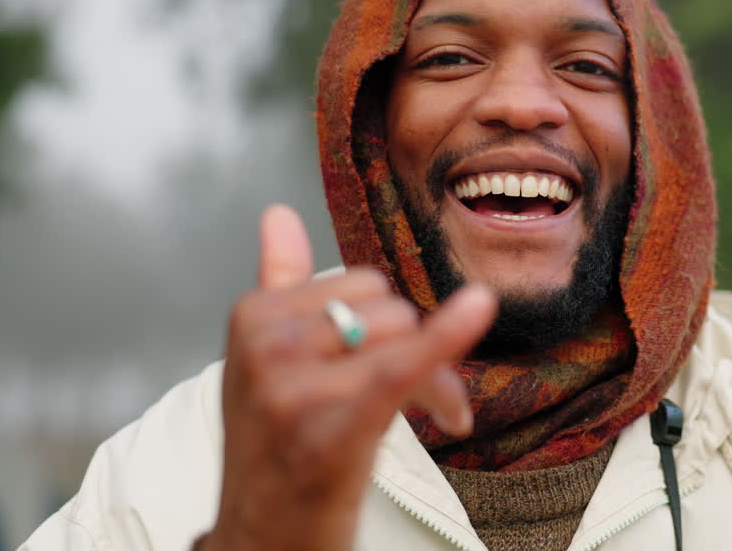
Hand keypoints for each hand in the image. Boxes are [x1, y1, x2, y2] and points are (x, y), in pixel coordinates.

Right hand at [202, 204, 495, 550]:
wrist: (264, 538)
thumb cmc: (276, 446)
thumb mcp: (264, 359)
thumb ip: (280, 281)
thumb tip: (279, 214)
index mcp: (253, 315)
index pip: (360, 282)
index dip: (391, 322)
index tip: (392, 364)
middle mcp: (267, 345)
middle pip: (388, 307)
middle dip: (415, 347)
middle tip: (410, 401)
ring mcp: (293, 387)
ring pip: (405, 335)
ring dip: (431, 379)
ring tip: (413, 419)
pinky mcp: (332, 425)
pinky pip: (403, 362)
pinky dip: (447, 336)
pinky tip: (479, 307)